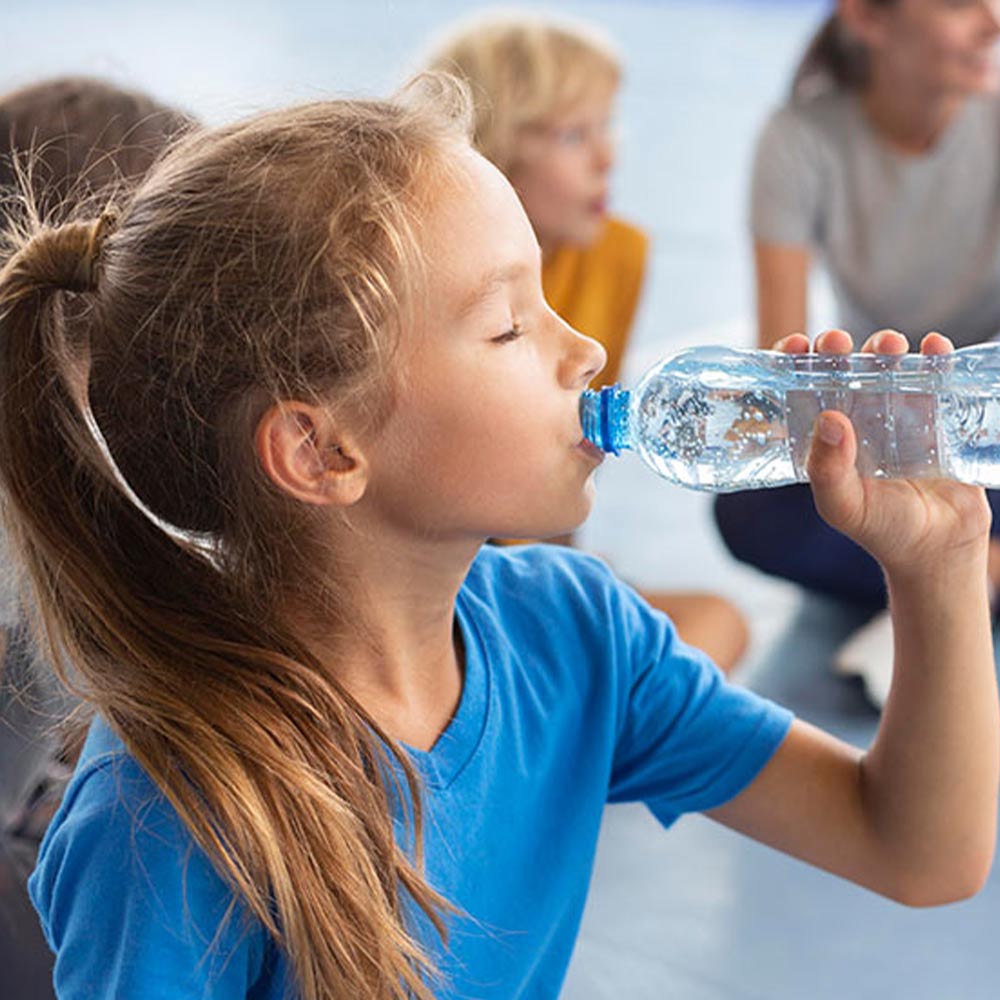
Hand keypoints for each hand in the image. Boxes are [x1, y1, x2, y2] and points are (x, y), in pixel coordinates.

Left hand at [774, 329, 991, 579]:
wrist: (938, 548)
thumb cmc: (880, 529)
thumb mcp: (844, 505)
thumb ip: (828, 470)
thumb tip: (828, 419)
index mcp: (820, 435)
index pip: (798, 387)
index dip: (792, 362)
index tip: (794, 346)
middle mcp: (854, 417)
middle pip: (840, 368)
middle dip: (836, 348)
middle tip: (837, 342)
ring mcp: (894, 413)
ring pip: (885, 366)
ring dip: (884, 347)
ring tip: (888, 345)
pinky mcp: (934, 415)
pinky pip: (934, 377)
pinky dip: (934, 357)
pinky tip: (935, 347)